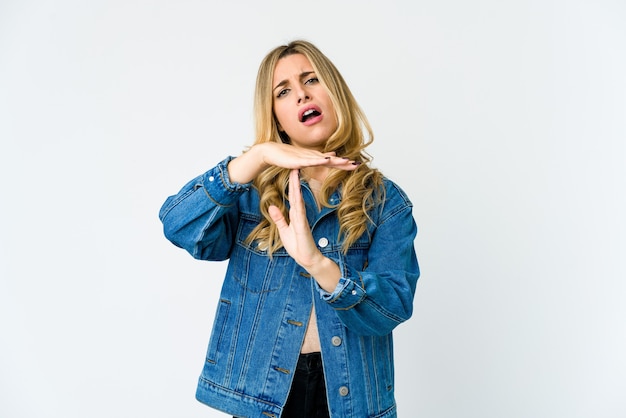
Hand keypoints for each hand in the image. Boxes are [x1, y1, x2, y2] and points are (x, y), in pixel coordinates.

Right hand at [228, 142, 358, 183]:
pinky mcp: (298, 159)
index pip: (332, 161)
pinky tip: (327, 160)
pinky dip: (319, 160)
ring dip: (335, 160)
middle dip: (344, 163)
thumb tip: (331, 155)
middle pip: (332, 160)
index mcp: (315, 158)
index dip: (344, 163)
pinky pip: (311, 160)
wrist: (270, 152)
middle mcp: (313, 156)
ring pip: (324, 159)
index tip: (356, 165)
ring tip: (347, 162)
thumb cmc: (286, 156)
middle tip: (357, 164)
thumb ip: (317, 159)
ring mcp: (306, 157)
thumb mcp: (304, 159)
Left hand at [268, 169, 340, 291]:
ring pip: (298, 200)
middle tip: (294, 164)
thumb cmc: (298, 246)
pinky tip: (296, 195)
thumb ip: (279, 218)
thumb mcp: (284, 230)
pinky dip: (298, 203)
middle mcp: (300, 214)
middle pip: (297, 194)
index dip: (291, 183)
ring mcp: (302, 220)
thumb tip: (272, 206)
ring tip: (295, 174)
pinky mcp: (303, 228)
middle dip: (295, 180)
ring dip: (296, 187)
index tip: (290, 171)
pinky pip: (300, 213)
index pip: (293, 196)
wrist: (308, 260)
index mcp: (295, 214)